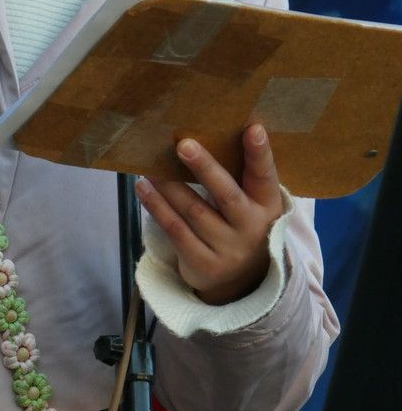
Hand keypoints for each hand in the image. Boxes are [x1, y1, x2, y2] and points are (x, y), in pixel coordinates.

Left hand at [135, 124, 283, 304]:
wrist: (241, 283)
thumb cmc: (240, 223)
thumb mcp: (251, 203)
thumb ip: (237, 174)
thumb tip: (200, 131)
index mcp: (267, 206)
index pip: (264, 176)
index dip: (260, 153)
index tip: (253, 128)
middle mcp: (250, 228)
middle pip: (226, 195)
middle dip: (205, 169)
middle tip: (183, 145)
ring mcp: (227, 249)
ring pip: (193, 212)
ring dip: (168, 186)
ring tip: (150, 165)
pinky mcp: (202, 264)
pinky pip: (175, 231)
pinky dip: (156, 207)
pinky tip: (143, 188)